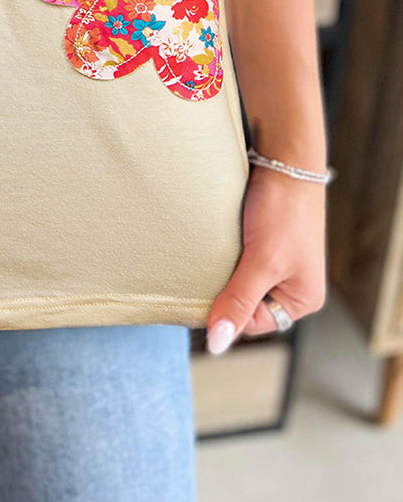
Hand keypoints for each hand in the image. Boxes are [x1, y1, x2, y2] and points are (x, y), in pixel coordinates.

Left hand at [205, 163, 327, 352]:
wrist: (285, 158)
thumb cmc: (284, 209)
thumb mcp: (261, 261)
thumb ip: (239, 302)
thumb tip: (218, 343)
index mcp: (302, 299)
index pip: (252, 323)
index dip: (225, 311)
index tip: (200, 295)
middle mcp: (292, 284)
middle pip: (245, 303)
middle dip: (225, 289)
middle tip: (207, 269)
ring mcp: (277, 262)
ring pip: (237, 280)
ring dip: (221, 270)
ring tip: (213, 253)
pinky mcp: (262, 240)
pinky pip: (236, 259)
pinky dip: (223, 254)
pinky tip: (214, 243)